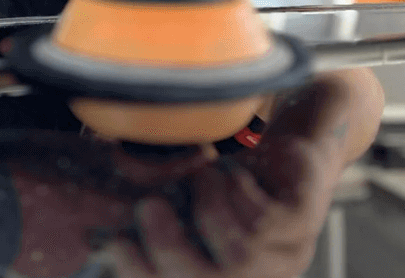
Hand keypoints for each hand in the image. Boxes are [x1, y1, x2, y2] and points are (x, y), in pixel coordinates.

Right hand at [105, 79, 350, 277]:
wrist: (293, 140)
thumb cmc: (234, 173)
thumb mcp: (187, 191)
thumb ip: (155, 206)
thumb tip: (100, 215)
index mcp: (226, 274)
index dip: (143, 273)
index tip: (113, 244)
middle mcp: (260, 275)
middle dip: (170, 248)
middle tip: (147, 207)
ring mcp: (288, 252)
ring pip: (239, 251)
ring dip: (208, 207)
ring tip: (200, 174)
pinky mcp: (304, 219)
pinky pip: (265, 219)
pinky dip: (236, 190)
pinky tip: (230, 170)